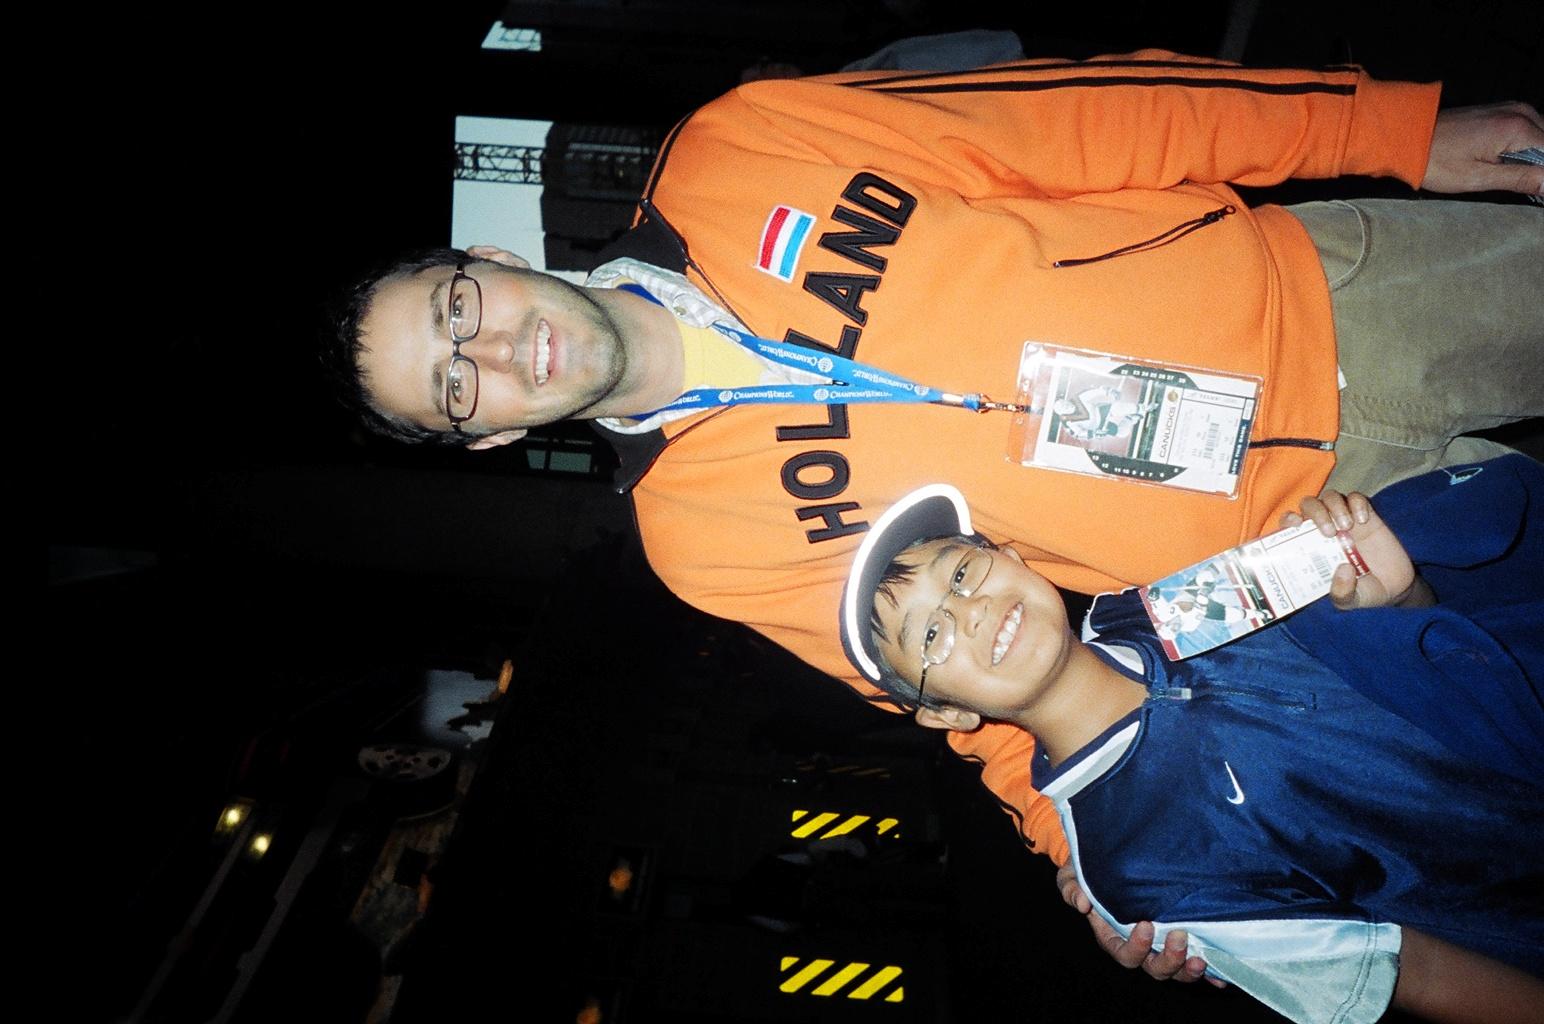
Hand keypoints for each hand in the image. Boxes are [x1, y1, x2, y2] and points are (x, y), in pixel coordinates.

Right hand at [1055, 862, 1219, 984]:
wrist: (1110, 861)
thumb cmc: (1088, 872)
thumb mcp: (1072, 876)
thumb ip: (1072, 889)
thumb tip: (1083, 903)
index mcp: (1112, 936)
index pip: (1124, 952)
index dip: (1136, 946)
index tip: (1146, 925)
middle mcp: (1139, 946)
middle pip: (1154, 967)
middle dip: (1168, 959)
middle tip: (1180, 937)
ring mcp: (1160, 945)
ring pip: (1176, 970)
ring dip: (1188, 969)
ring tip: (1201, 959)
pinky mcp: (1180, 939)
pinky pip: (1193, 961)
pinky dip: (1208, 973)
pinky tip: (1220, 978)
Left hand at [1280, 490, 1423, 608]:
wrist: (1395, 588)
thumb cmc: (1363, 592)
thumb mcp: (1349, 601)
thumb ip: (1342, 593)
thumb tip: (1342, 570)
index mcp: (1311, 547)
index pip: (1290, 525)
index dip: (1287, 519)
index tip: (1294, 524)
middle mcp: (1324, 530)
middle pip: (1309, 505)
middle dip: (1315, 512)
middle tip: (1329, 532)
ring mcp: (1345, 521)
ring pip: (1330, 497)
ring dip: (1335, 507)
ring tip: (1347, 527)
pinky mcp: (1367, 516)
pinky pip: (1356, 497)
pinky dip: (1357, 503)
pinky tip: (1363, 520)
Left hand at [1422, 102, 1543, 195]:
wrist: (1406, 138)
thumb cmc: (1436, 160)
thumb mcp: (1479, 178)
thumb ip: (1521, 179)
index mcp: (1517, 128)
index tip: (1537, 189)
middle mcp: (1519, 112)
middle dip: (1540, 167)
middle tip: (1530, 188)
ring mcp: (1510, 109)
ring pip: (1540, 136)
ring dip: (1534, 159)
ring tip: (1520, 180)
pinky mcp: (1500, 112)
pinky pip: (1527, 129)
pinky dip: (1526, 148)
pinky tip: (1510, 165)